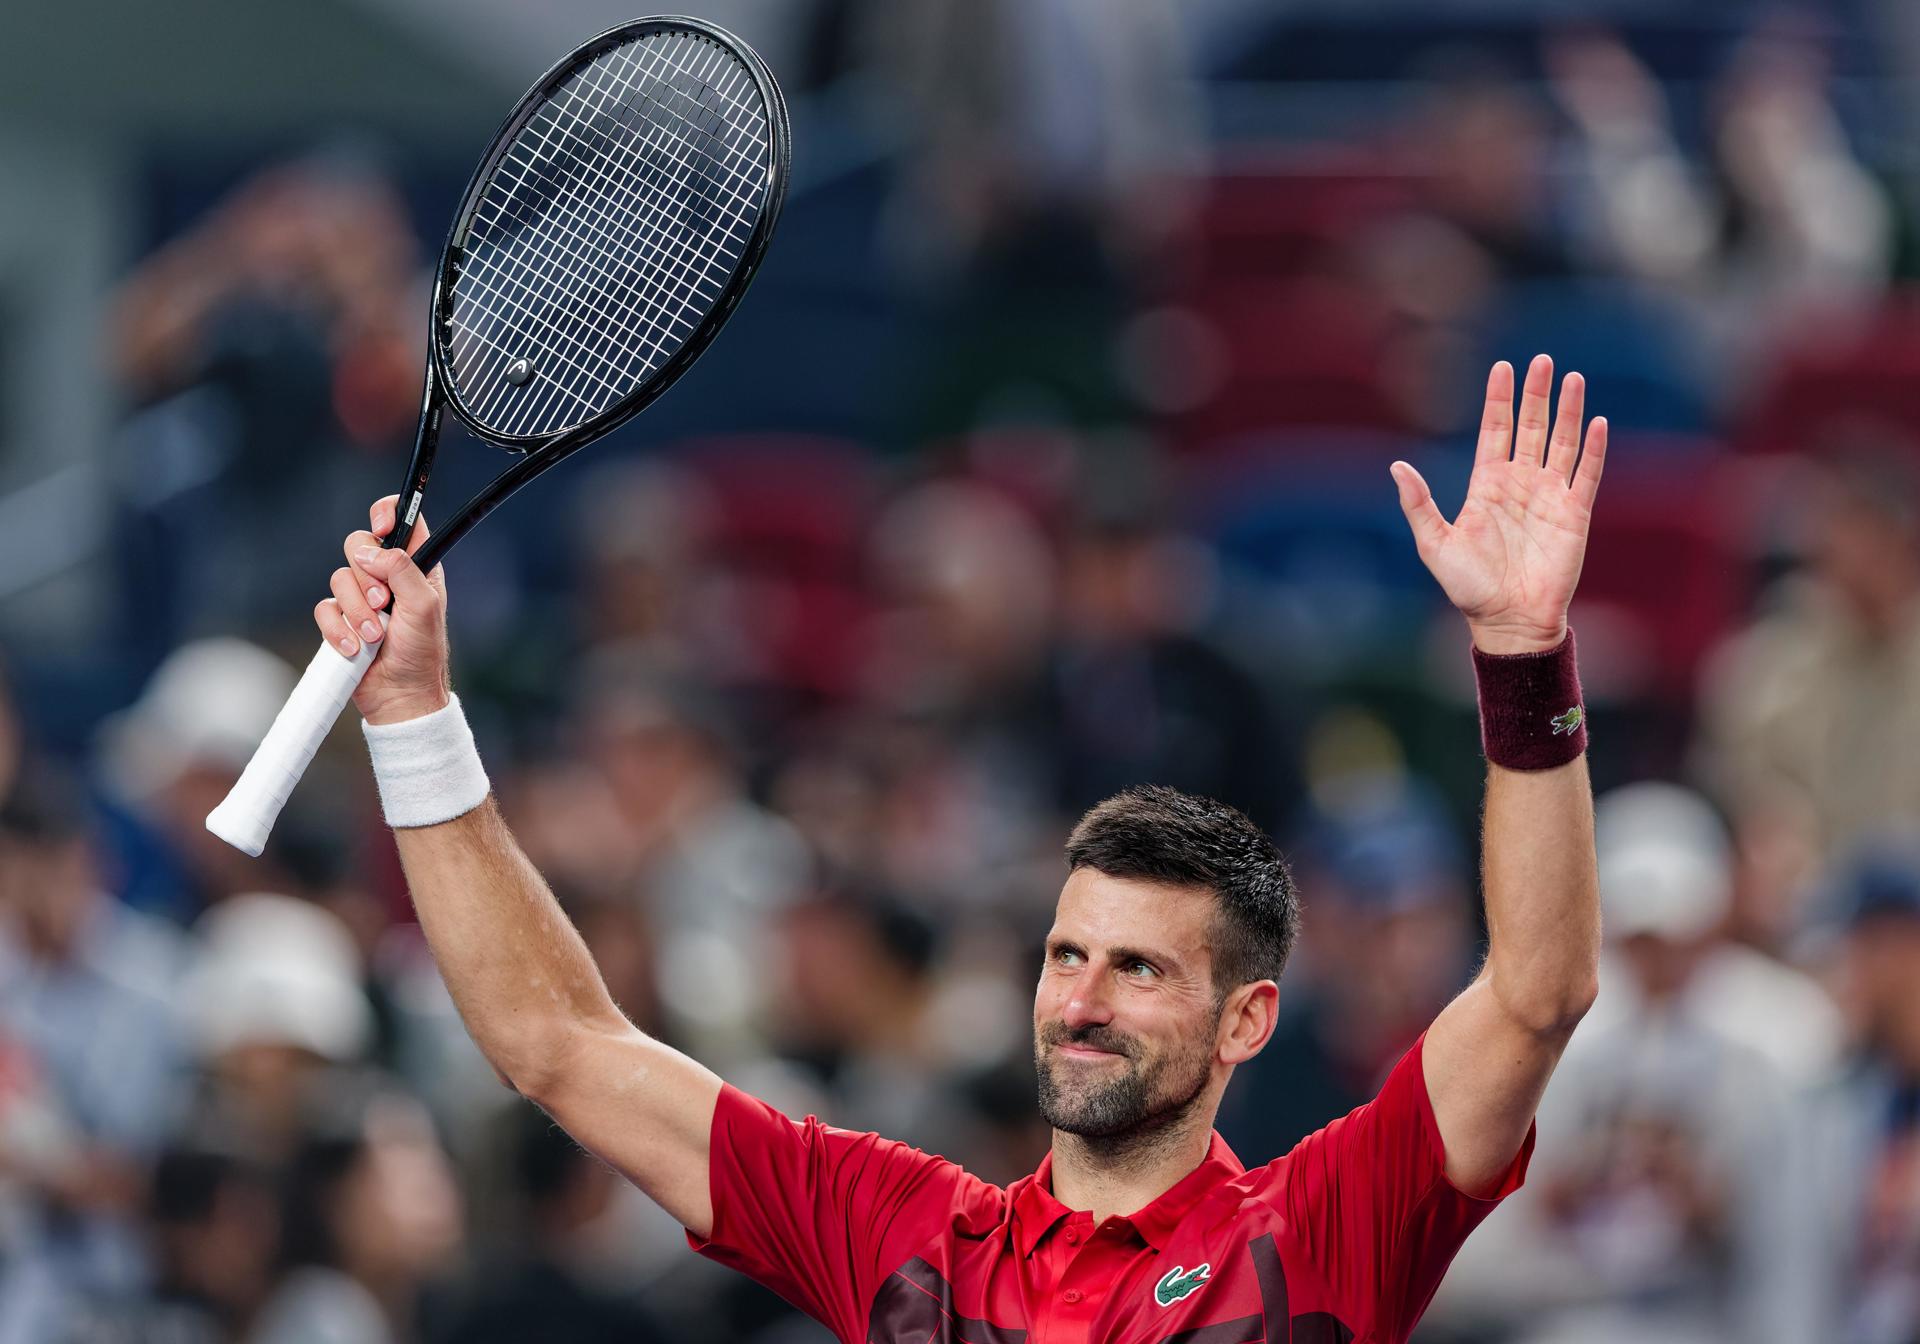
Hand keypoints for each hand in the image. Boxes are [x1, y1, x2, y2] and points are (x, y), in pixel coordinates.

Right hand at [313, 497, 451, 723]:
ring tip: (375, 635)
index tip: (381, 530)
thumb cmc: (422, 653)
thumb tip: (369, 551)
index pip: (401, 522)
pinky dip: (338, 629)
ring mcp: (361, 598)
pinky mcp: (341, 619)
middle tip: (384, 602)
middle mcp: (387, 577)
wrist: (401, 695)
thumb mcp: (424, 606)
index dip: (386, 515)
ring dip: (357, 611)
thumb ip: (402, 570)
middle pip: (358, 545)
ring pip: (339, 578)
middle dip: (367, 576)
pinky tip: (356, 647)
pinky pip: (325, 609)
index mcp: (415, 567)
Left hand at [1391, 355, 1606, 653]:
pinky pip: (1585, 475)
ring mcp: (1548, 497)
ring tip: (1573, 378)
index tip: (1502, 367)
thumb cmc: (1468, 587)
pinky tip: (1596, 423)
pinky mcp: (1573, 515)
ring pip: (1561, 443)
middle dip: (1537, 394)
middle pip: (1531, 427)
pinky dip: (1592, 450)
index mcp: (1486, 486)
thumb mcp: (1434, 544)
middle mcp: (1519, 485)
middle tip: (1542, 360)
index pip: (1495, 431)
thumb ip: (1419, 504)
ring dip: (1569, 412)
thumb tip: (1396, 466)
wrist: (1507, 620)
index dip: (1499, 400)